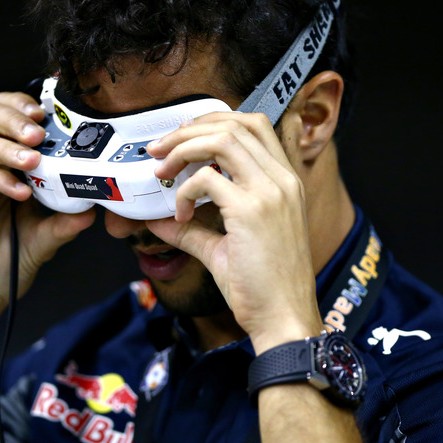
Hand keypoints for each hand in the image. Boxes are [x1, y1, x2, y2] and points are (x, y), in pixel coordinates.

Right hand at [0, 92, 94, 327]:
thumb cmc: (2, 266)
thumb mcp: (43, 242)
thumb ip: (64, 223)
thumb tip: (94, 208)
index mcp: (3, 169)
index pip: (10, 119)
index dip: (26, 108)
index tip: (51, 115)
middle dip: (16, 117)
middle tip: (40, 132)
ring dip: (10, 147)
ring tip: (34, 161)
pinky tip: (20, 194)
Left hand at [146, 113, 321, 351]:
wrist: (284, 319)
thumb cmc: (262, 288)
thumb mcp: (224, 249)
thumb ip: (193, 230)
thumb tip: (158, 220)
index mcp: (284, 181)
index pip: (253, 125)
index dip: (212, 122)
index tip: (181, 139)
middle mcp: (282, 179)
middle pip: (235, 123)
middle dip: (189, 129)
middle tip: (159, 149)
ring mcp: (270, 192)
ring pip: (222, 139)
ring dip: (183, 148)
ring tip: (162, 171)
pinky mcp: (252, 211)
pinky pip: (207, 179)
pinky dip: (184, 191)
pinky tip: (179, 216)